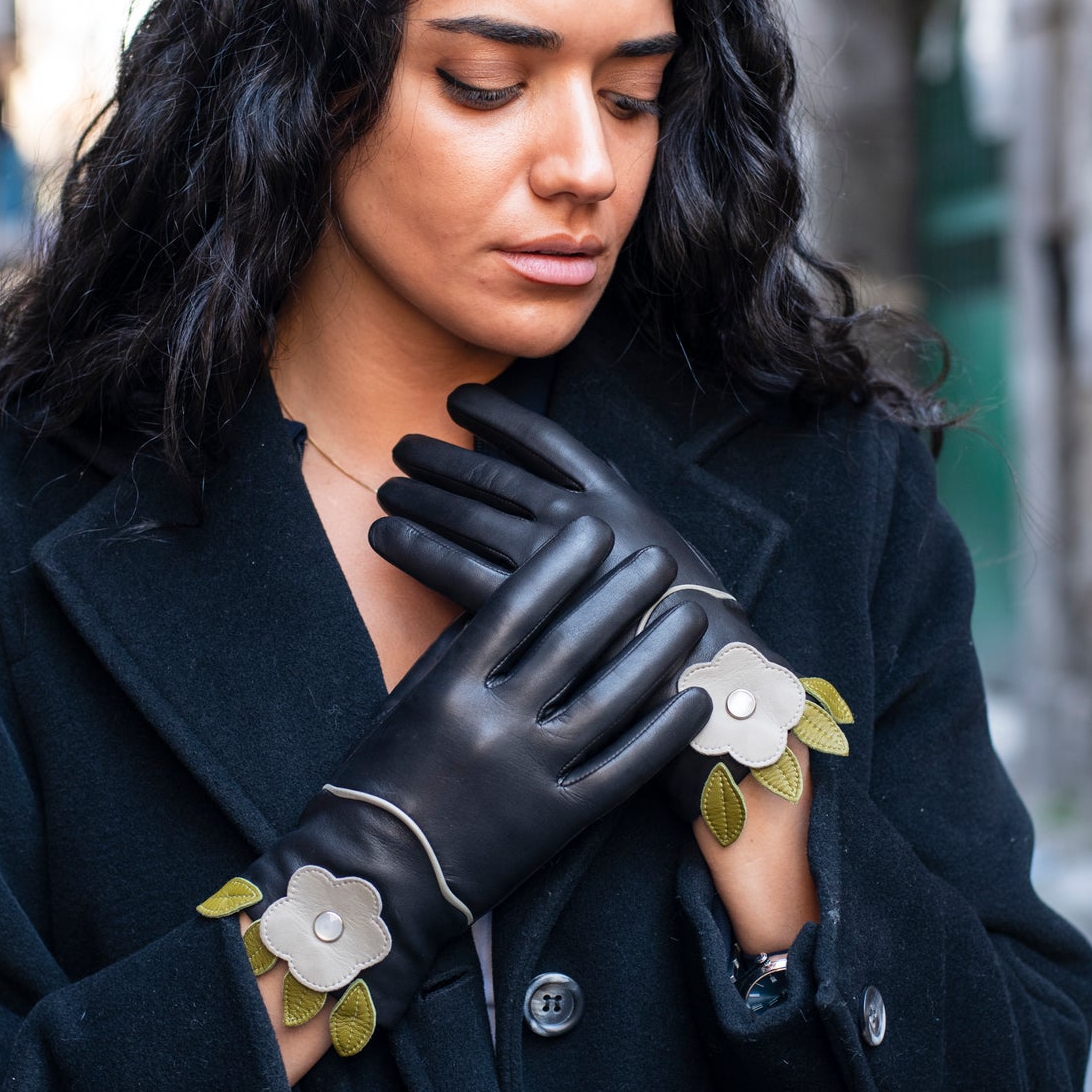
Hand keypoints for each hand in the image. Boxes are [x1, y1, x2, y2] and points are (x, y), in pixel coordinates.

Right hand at [233, 517, 710, 1042]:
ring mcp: (531, 772)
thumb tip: (515, 602)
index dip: (562, 565)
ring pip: (609, 699)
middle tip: (657, 558)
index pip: (518, 607)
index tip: (596, 529)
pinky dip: (661, 733)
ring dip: (655, 652)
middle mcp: (495, 721)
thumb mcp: (411, 698)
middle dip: (621, 594)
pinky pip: (622, 768)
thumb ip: (461, 650)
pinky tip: (692, 700)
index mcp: (452, 685)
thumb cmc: (384, 775)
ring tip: (688, 616)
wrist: (374, 873)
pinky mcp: (557, 820)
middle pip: (573, 643)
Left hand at [369, 385, 844, 836]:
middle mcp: (577, 519)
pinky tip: (385, 538)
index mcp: (616, 498)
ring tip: (389, 488)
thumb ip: (619, 518)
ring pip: (465, 514)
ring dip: (420, 497)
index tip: (458, 401)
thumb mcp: (666, 554)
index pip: (542, 438)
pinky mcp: (517, 612)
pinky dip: (413, 546)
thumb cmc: (691, 631)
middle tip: (404, 448)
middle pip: (492, 474)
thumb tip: (585, 489)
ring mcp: (545, 563)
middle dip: (443, 458)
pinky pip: (450, 565)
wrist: (706, 690)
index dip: (495, 414)